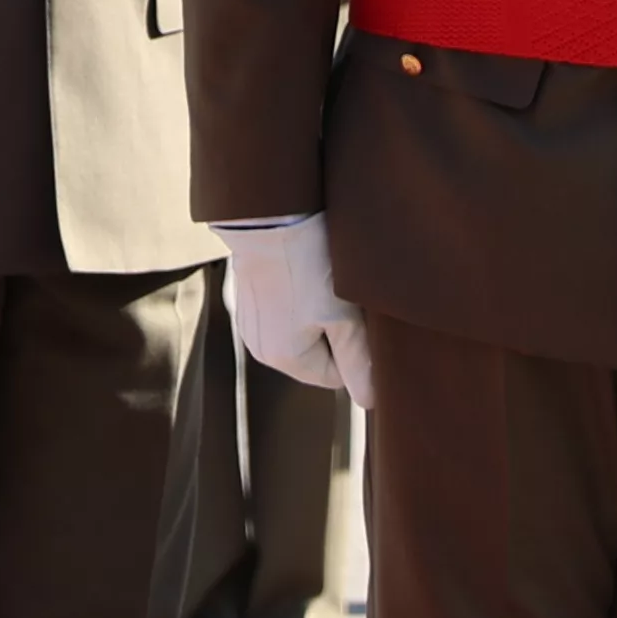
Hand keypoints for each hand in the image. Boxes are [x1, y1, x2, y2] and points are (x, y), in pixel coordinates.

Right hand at [216, 216, 371, 408]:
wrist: (267, 216)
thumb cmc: (307, 264)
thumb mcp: (343, 317)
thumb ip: (359, 364)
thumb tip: (370, 401)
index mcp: (284, 359)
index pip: (336, 376)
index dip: (353, 347)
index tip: (353, 314)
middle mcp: (260, 349)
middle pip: (317, 355)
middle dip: (332, 331)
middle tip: (337, 296)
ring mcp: (249, 324)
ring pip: (300, 333)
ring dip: (314, 314)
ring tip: (316, 282)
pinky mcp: (247, 300)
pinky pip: (282, 313)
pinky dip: (295, 298)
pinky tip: (299, 273)